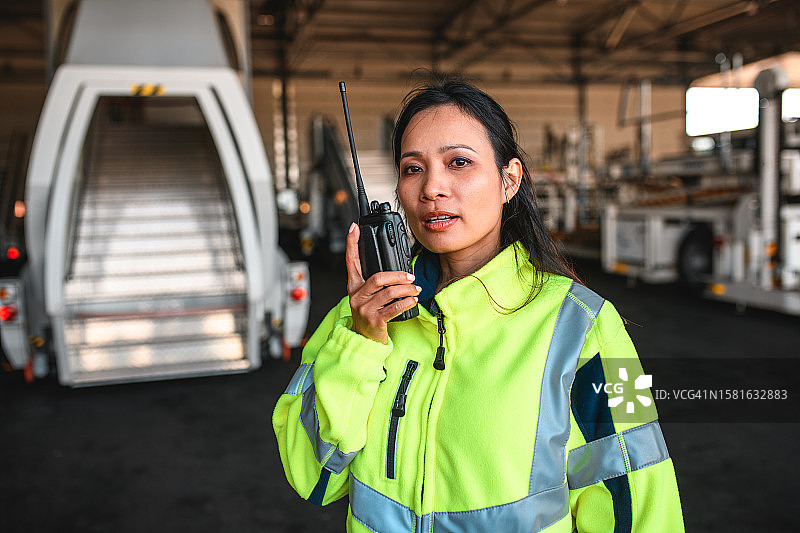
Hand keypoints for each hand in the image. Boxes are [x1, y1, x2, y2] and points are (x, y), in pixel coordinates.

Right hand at [345, 223, 419, 343]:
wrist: (364, 341)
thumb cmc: (369, 316)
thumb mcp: (367, 298)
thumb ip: (375, 284)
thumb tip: (397, 272)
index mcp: (353, 287)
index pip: (351, 261)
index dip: (351, 243)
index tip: (353, 228)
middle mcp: (356, 296)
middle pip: (378, 277)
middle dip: (398, 276)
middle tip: (410, 277)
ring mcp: (364, 309)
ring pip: (389, 292)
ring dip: (406, 289)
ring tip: (415, 289)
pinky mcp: (375, 320)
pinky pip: (394, 307)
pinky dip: (407, 302)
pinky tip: (412, 300)